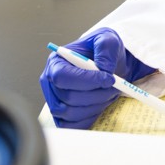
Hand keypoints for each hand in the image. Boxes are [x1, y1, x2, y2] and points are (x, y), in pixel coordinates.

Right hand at [40, 28, 155, 128]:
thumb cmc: (102, 51)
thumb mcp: (107, 39)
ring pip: (72, 113)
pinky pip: (73, 125)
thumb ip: (105, 49)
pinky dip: (90, 117)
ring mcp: (55, 100)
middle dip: (97, 94)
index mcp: (56, 62)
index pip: (62, 76)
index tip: (109, 79)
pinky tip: (100, 104)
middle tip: (115, 86)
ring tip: (109, 93)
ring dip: (96, 105)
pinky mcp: (62, 116)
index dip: (87, 80)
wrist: (107, 65)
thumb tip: (102, 69)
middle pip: (69, 98)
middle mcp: (50, 82)